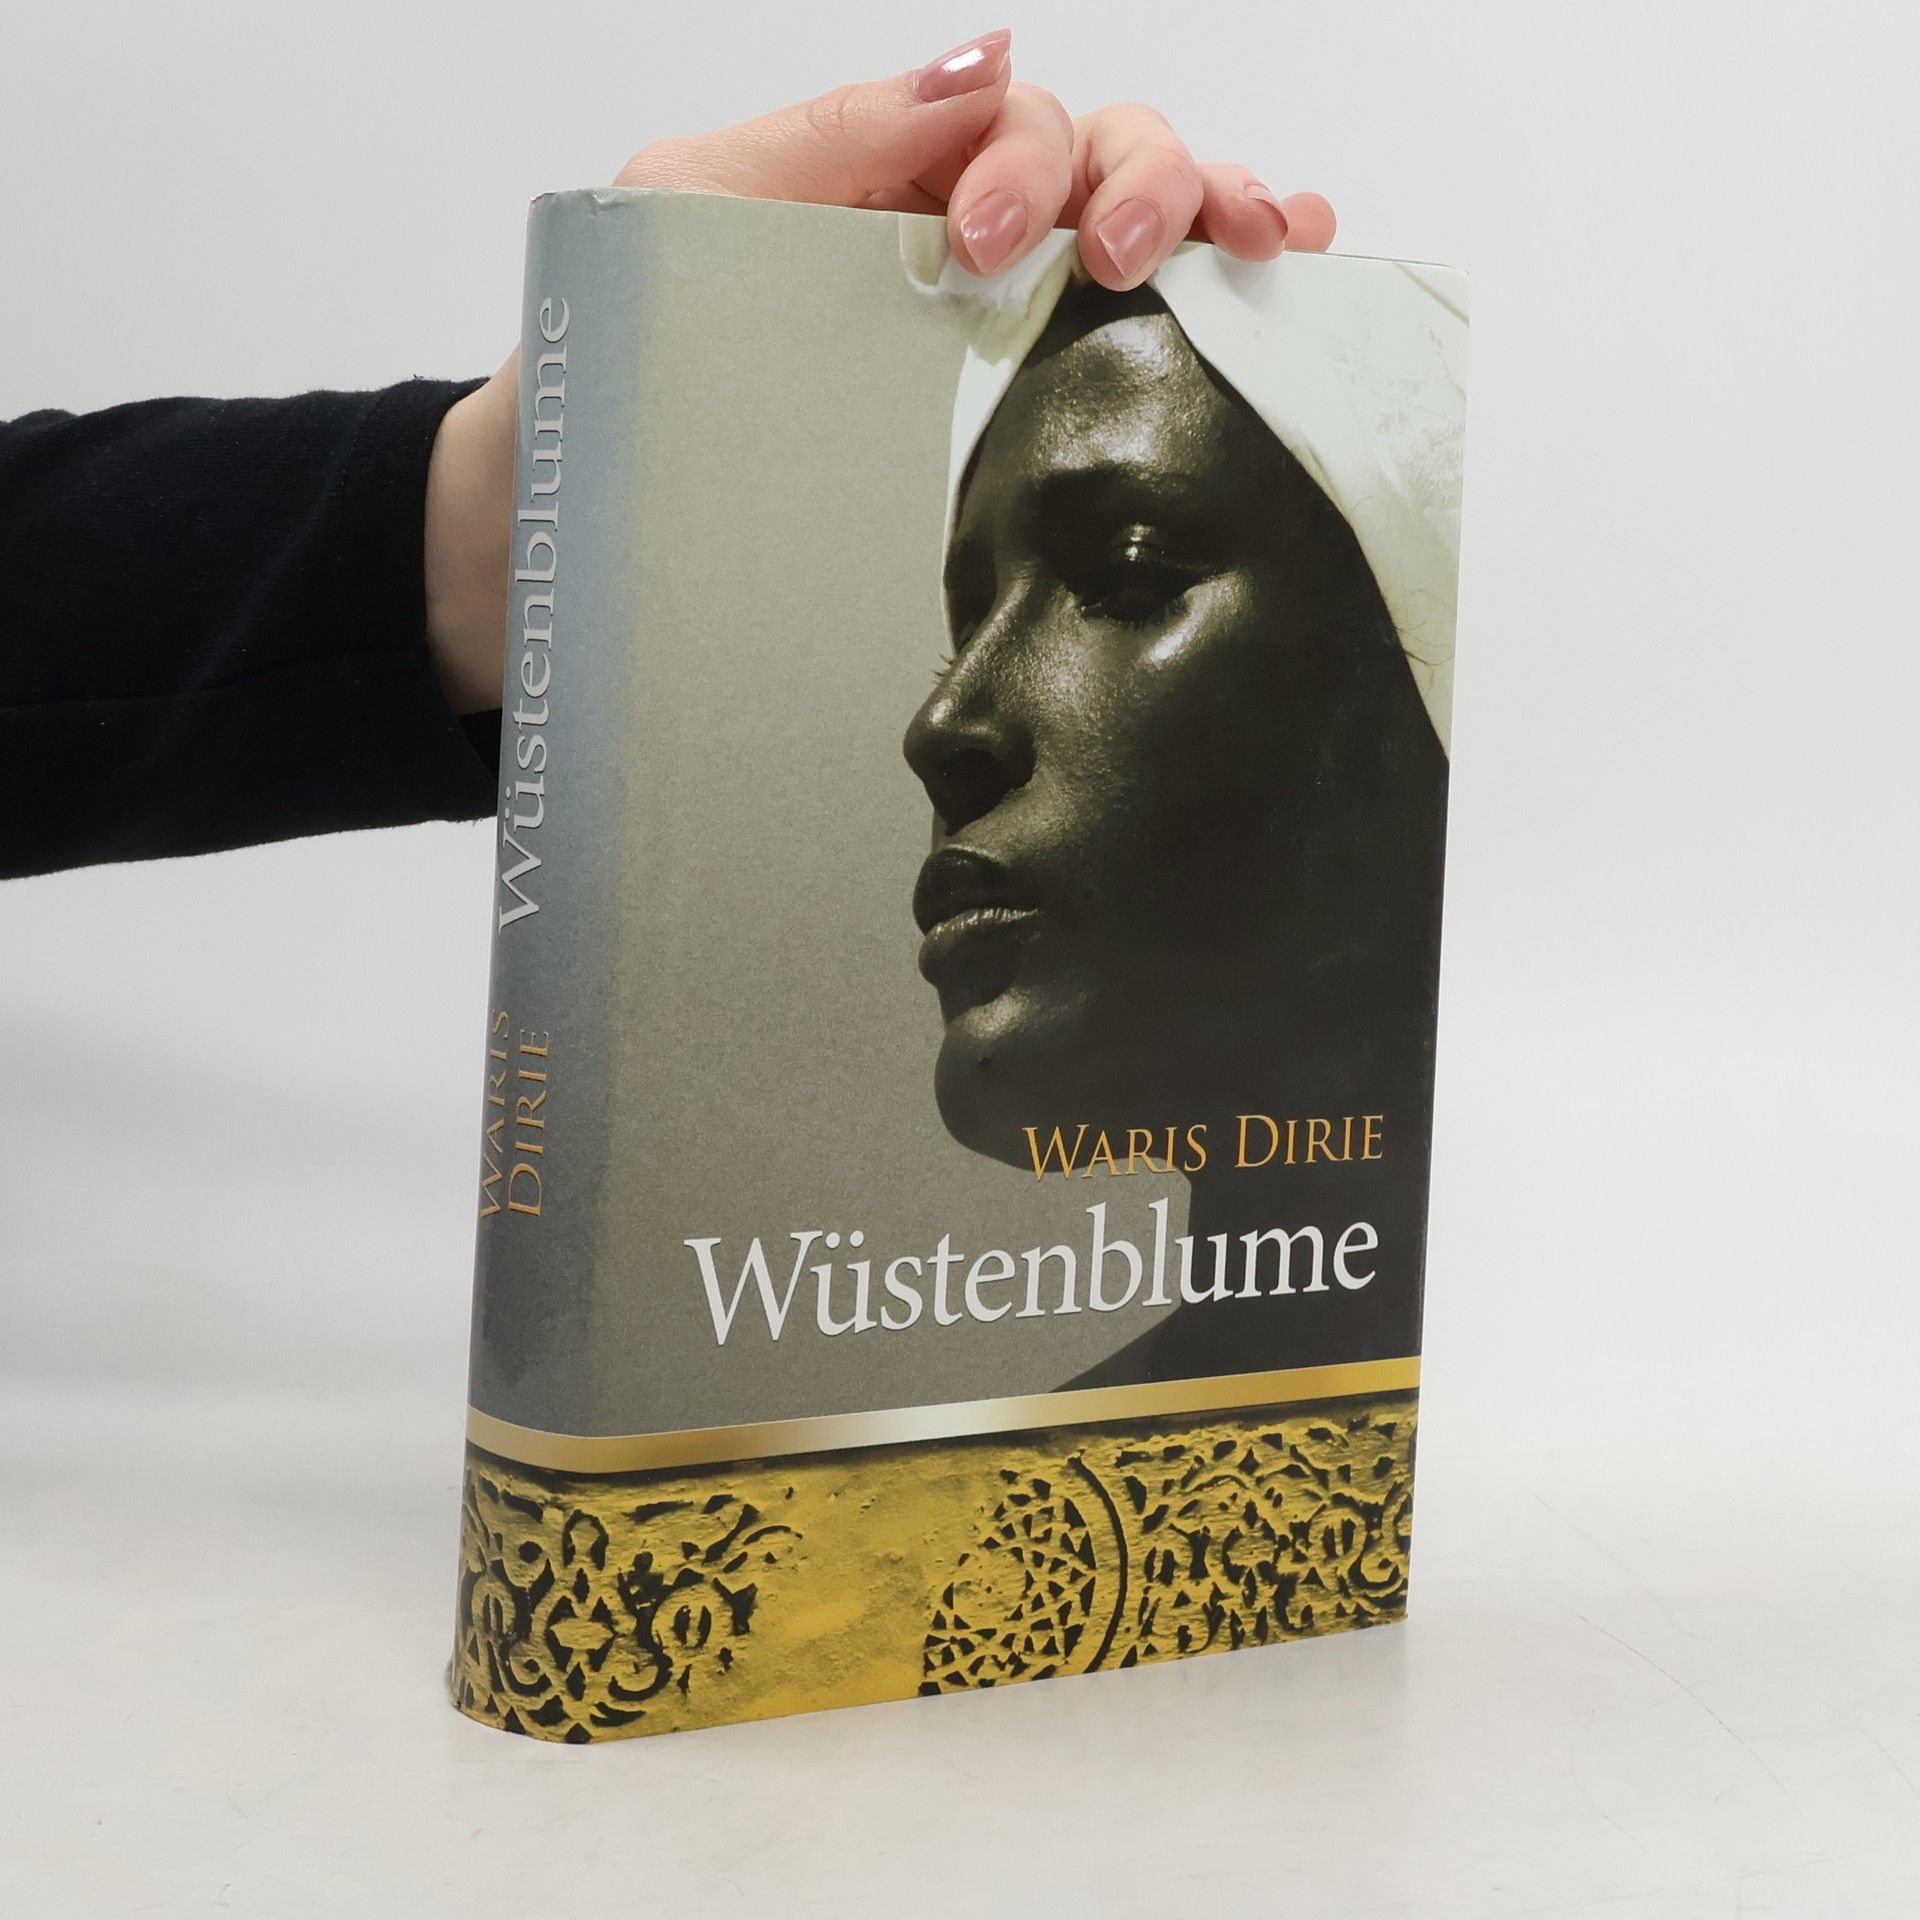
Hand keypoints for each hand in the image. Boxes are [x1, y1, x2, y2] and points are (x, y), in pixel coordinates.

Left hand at [423, 29, 1336, 714]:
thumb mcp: (690, 208)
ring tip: (1266, 244)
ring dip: (1221, 218)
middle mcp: (967, 249)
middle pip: (1107, 163)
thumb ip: (829, 139)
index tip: (988, 245)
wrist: (573, 532)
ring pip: (1150, 238)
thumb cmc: (616, 367)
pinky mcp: (1017, 429)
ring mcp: (1004, 336)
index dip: (1031, 160)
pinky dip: (1231, 299)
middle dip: (1150, 181)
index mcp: (895, 181)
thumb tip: (986, 64)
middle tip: (1137, 253)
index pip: (1016, 122)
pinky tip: (1287, 284)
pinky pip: (1143, 342)